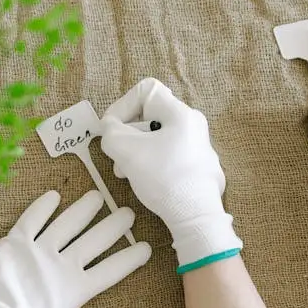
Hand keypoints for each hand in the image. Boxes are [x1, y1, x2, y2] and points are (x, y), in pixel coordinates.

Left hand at [0, 190, 150, 307]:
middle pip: (92, 241)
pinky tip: (53, 196)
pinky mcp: (10, 246)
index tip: (146, 247)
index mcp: (73, 290)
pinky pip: (30, 220)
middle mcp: (57, 265)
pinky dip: (42, 207)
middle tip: (128, 213)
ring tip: (98, 197)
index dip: (130, 258)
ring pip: (65, 224)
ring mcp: (33, 252)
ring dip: (83, 210)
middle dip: (113, 227)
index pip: (110, 270)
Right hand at [99, 78, 240, 270]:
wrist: (196, 216)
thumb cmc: (164, 177)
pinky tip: (144, 182)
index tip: (111, 130)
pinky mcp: (197, 167)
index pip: (145, 91)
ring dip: (135, 151)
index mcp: (180, 113)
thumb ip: (111, 132)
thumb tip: (110, 129)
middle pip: (148, 116)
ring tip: (127, 173)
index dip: (121, 105)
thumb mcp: (127, 150)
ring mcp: (197, 147)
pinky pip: (166, 155)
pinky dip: (150, 163)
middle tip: (117, 156)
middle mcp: (192, 125)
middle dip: (126, 134)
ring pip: (156, 138)